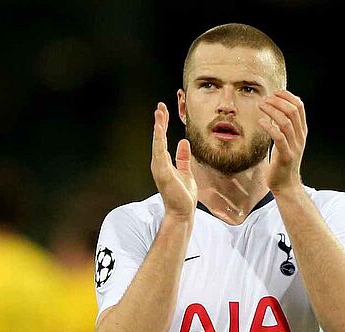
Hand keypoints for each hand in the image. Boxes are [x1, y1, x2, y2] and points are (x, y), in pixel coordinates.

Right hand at [150, 102, 196, 220]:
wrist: (183, 212)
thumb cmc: (183, 195)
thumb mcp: (186, 172)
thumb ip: (183, 158)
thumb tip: (183, 142)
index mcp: (164, 163)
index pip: (163, 140)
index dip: (163, 125)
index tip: (163, 111)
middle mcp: (159, 164)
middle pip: (158, 139)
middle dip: (159, 122)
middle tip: (160, 106)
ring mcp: (159, 168)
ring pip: (158, 143)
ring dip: (158, 128)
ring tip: (159, 113)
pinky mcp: (163, 173)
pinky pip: (160, 153)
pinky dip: (159, 140)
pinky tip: (160, 129)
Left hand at [258, 90, 306, 193]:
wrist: (286, 185)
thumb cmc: (282, 163)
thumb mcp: (286, 142)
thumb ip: (283, 128)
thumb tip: (273, 112)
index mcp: (301, 131)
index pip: (299, 107)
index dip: (288, 96)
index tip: (275, 92)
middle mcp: (300, 137)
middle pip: (293, 111)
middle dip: (278, 101)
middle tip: (265, 98)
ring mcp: (294, 146)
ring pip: (286, 122)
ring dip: (272, 111)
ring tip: (261, 105)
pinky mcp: (285, 156)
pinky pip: (279, 137)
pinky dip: (269, 127)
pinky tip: (260, 122)